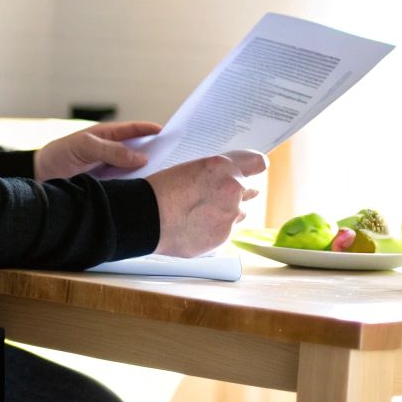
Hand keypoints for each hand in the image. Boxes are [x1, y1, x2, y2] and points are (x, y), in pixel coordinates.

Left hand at [33, 121, 162, 180]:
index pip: (134, 130)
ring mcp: (110, 170)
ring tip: (166, 178)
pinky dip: (137, 187)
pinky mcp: (108, 187)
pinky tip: (146, 193)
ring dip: (148, 173)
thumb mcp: (85, 146)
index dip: (151, 130)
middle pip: (139, 150)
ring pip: (135, 169)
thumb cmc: (58, 155)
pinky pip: (127, 185)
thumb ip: (112, 150)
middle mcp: (112, 152)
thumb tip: (141, 157)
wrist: (40, 180)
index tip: (169, 133)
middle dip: (156, 152)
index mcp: (107, 136)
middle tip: (175, 158)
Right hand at [146, 150, 266, 257]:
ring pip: (238, 213)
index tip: (254, 169)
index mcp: (223, 167)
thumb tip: (233, 179)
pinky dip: (214, 229)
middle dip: (235, 192)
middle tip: (214, 194)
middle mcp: (232, 191)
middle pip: (248, 190)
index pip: (257, 163)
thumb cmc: (161, 189)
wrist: (144, 217)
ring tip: (201, 211)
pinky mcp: (222, 238)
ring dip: (226, 212)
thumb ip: (218, 172)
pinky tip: (194, 225)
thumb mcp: (191, 168)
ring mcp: (229, 217)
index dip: (254, 166)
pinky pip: (224, 231)